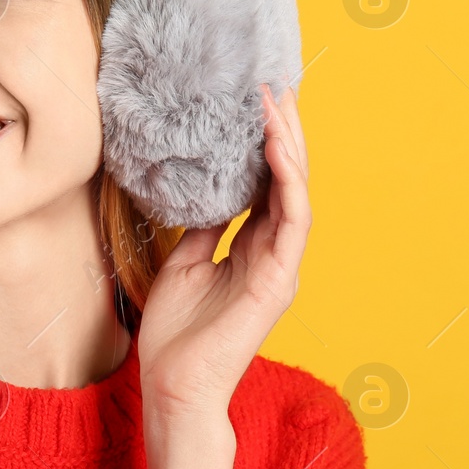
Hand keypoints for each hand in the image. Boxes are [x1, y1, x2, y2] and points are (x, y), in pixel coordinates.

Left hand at [135, 82, 311, 468]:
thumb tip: (208, 185)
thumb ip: (205, 225)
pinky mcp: (279, 280)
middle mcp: (275, 253)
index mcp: (254, 248)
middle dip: (283, 130)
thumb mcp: (184, 260)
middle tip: (272, 83)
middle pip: (286, 180)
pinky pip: (292, 220)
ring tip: (275, 100)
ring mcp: (282, 266)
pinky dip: (286, 180)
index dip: (264, 141)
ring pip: (296, 192)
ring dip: (288, 144)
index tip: (253, 99)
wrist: (172, 385)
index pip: (266, 184)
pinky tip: (275, 146)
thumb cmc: (176, 332)